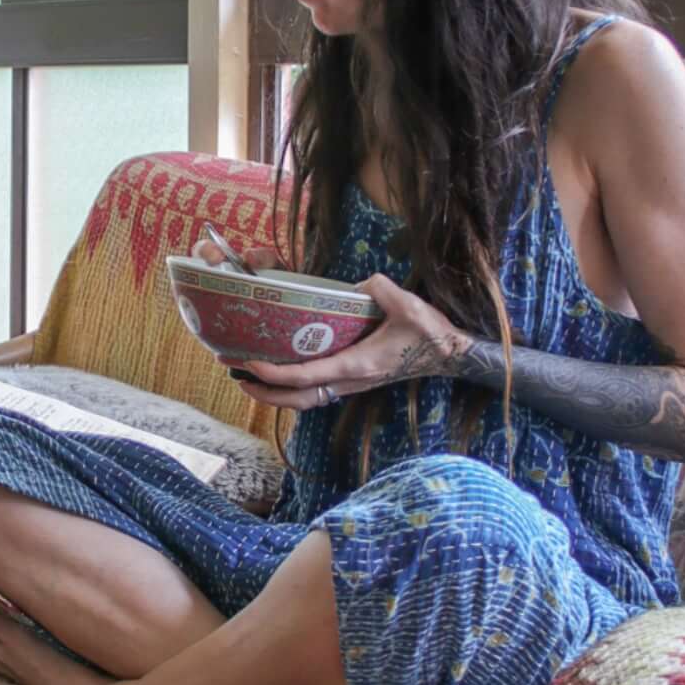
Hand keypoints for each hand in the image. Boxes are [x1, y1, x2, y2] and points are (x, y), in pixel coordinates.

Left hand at [224, 274, 468, 408]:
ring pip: (307, 400)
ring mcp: (353, 384)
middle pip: (298, 399)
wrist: (448, 354)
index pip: (306, 376)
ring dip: (277, 394)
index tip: (249, 364)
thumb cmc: (429, 333)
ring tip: (250, 377)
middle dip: (265, 392)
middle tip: (236, 376)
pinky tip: (282, 372)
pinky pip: (318, 391)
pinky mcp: (356, 381)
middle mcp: (351, 380)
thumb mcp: (406, 304)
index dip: (274, 374)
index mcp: (357, 365)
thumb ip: (379, 289)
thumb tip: (358, 284)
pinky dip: (295, 388)